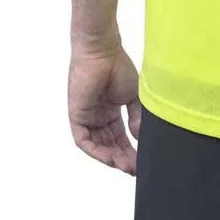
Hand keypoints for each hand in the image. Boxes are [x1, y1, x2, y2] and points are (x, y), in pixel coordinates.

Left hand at [68, 45, 141, 174]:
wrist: (103, 52)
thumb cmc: (118, 67)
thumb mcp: (134, 95)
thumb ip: (136, 117)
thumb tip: (139, 137)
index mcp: (111, 111)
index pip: (120, 137)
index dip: (130, 150)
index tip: (142, 160)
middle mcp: (98, 117)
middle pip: (110, 144)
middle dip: (122, 158)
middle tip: (135, 168)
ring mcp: (87, 117)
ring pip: (98, 146)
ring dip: (111, 157)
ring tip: (126, 165)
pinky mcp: (77, 116)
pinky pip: (84, 141)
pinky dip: (96, 151)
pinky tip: (110, 157)